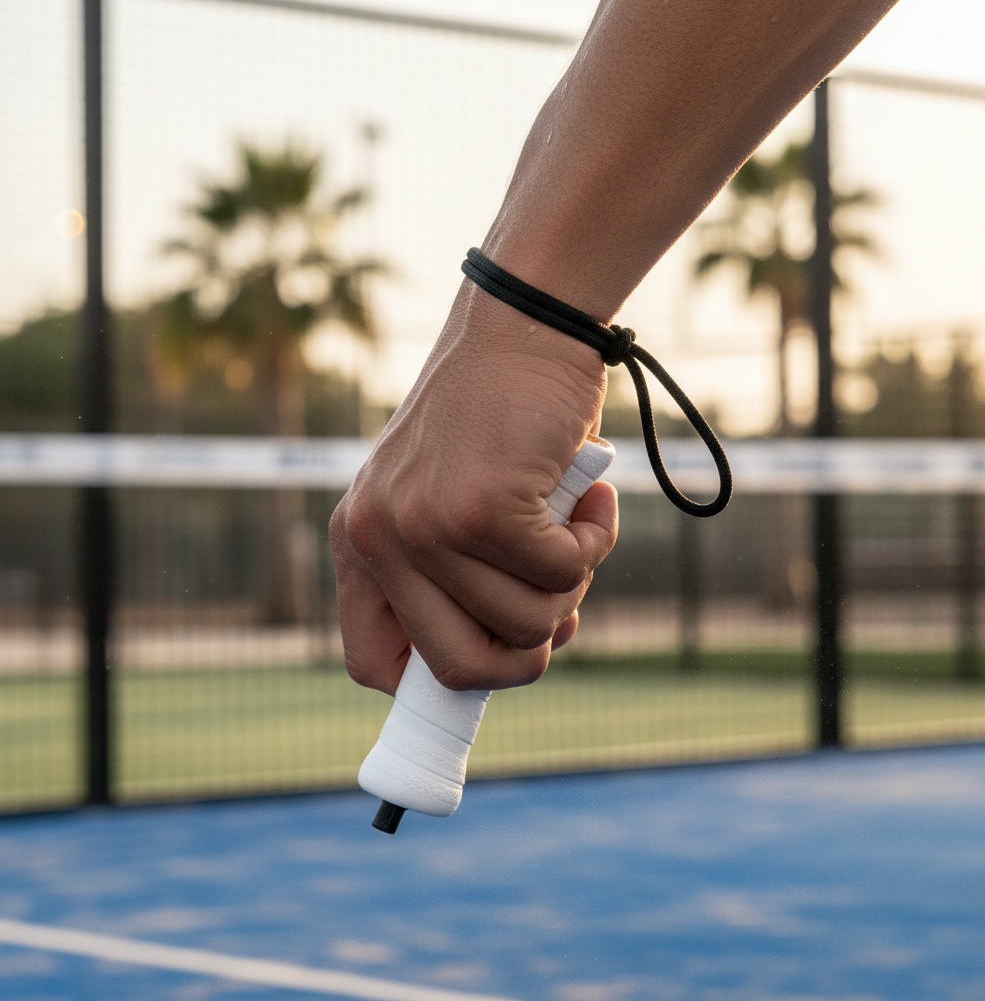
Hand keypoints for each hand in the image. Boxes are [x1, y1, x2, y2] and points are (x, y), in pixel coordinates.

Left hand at [329, 281, 618, 695]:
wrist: (521, 322)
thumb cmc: (498, 417)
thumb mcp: (451, 497)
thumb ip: (460, 574)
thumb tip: (514, 652)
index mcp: (360, 542)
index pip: (370, 663)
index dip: (431, 690)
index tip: (489, 669)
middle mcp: (379, 539)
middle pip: (460, 669)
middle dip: (527, 655)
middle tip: (562, 603)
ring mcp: (427, 525)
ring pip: (527, 623)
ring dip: (572, 584)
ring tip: (575, 522)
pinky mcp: (484, 506)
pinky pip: (563, 574)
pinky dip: (596, 543)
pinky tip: (593, 498)